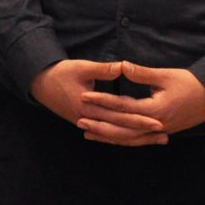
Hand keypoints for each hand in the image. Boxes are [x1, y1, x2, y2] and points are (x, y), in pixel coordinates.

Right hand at [29, 58, 159, 143]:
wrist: (39, 83)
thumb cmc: (60, 73)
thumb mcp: (81, 67)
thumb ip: (103, 69)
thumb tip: (123, 66)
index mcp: (88, 107)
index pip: (119, 116)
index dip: (139, 118)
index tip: (158, 120)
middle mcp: (88, 120)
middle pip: (120, 130)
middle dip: (143, 132)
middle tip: (164, 133)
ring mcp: (86, 124)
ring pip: (115, 135)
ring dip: (136, 137)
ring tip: (156, 139)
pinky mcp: (86, 123)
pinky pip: (108, 134)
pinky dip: (123, 136)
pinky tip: (136, 138)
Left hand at [77, 63, 204, 142]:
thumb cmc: (189, 84)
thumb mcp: (165, 76)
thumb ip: (142, 73)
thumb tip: (121, 65)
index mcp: (154, 110)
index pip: (122, 107)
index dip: (102, 101)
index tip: (85, 96)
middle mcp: (155, 125)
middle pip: (122, 128)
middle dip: (99, 124)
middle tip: (79, 120)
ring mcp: (158, 131)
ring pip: (128, 138)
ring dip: (108, 136)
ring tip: (88, 133)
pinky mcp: (160, 132)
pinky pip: (138, 140)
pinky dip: (122, 140)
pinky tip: (110, 139)